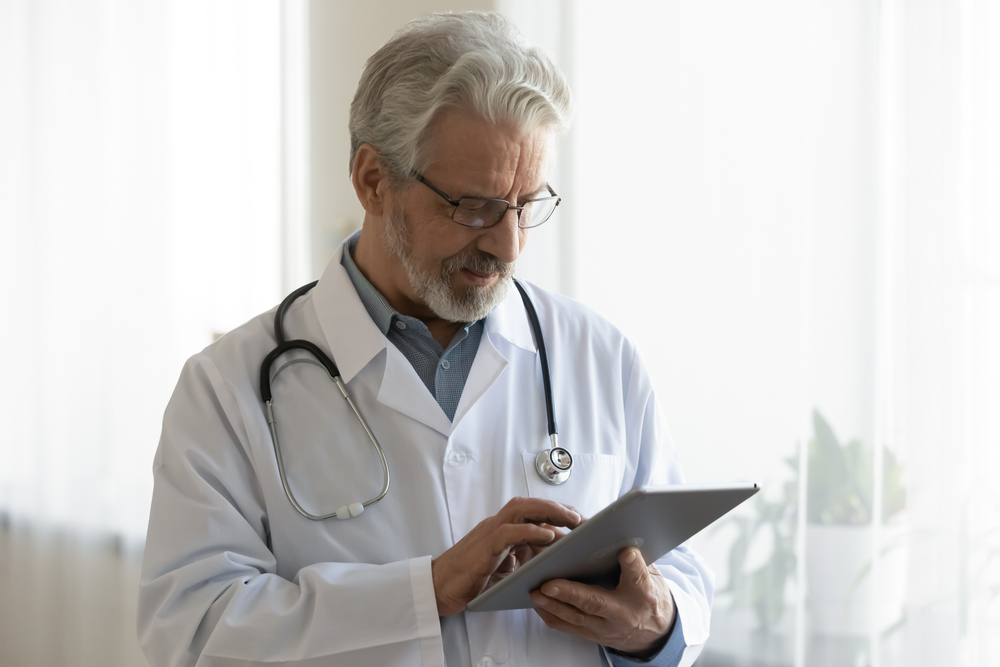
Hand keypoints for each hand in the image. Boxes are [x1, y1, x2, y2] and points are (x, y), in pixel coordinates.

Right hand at [432, 497, 582, 616]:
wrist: (438, 590)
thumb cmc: (471, 580)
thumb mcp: (505, 567)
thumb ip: (525, 556)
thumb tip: (554, 552)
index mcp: (502, 529)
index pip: (532, 512)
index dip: (556, 512)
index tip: (580, 520)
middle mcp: (496, 526)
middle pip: (529, 505)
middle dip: (557, 507)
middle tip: (581, 517)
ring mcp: (489, 534)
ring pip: (520, 510)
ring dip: (548, 512)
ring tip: (572, 521)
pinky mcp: (483, 548)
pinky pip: (507, 533)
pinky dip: (529, 531)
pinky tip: (548, 536)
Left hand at [529, 547, 676, 656]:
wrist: (654, 632)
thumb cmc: (647, 594)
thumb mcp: (650, 574)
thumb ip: (633, 559)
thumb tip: (610, 533)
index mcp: (644, 594)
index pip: (639, 578)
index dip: (633, 565)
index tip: (627, 551)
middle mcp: (624, 614)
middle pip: (596, 602)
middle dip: (571, 593)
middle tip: (549, 583)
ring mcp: (606, 628)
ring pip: (576, 617)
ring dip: (553, 605)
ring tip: (535, 592)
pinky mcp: (593, 635)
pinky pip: (568, 627)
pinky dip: (551, 615)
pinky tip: (538, 603)